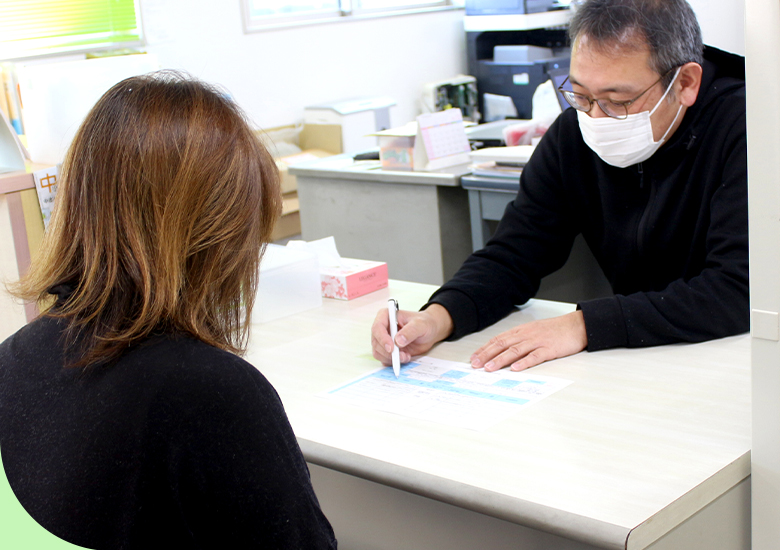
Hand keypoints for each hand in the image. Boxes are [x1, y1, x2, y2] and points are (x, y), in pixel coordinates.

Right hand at [371, 304, 453, 364]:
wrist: (429, 331)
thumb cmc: (424, 323)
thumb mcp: (420, 324)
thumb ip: (410, 331)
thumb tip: (398, 341)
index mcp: (386, 316)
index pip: (377, 327)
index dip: (382, 339)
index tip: (391, 348)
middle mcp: (382, 328)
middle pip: (376, 342)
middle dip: (388, 352)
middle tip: (402, 356)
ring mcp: (383, 340)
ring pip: (378, 352)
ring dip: (391, 358)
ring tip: (406, 356)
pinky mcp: (387, 350)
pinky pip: (384, 359)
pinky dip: (392, 362)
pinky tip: (404, 358)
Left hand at [470, 311, 587, 371]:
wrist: (577, 325)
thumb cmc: (555, 330)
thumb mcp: (533, 331)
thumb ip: (519, 340)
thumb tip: (503, 351)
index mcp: (521, 331)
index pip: (498, 339)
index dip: (484, 349)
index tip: (474, 357)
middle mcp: (526, 335)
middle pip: (502, 344)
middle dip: (486, 355)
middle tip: (475, 364)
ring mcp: (537, 342)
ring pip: (515, 351)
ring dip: (500, 360)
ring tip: (489, 368)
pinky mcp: (549, 349)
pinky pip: (535, 356)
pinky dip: (524, 363)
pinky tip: (516, 368)